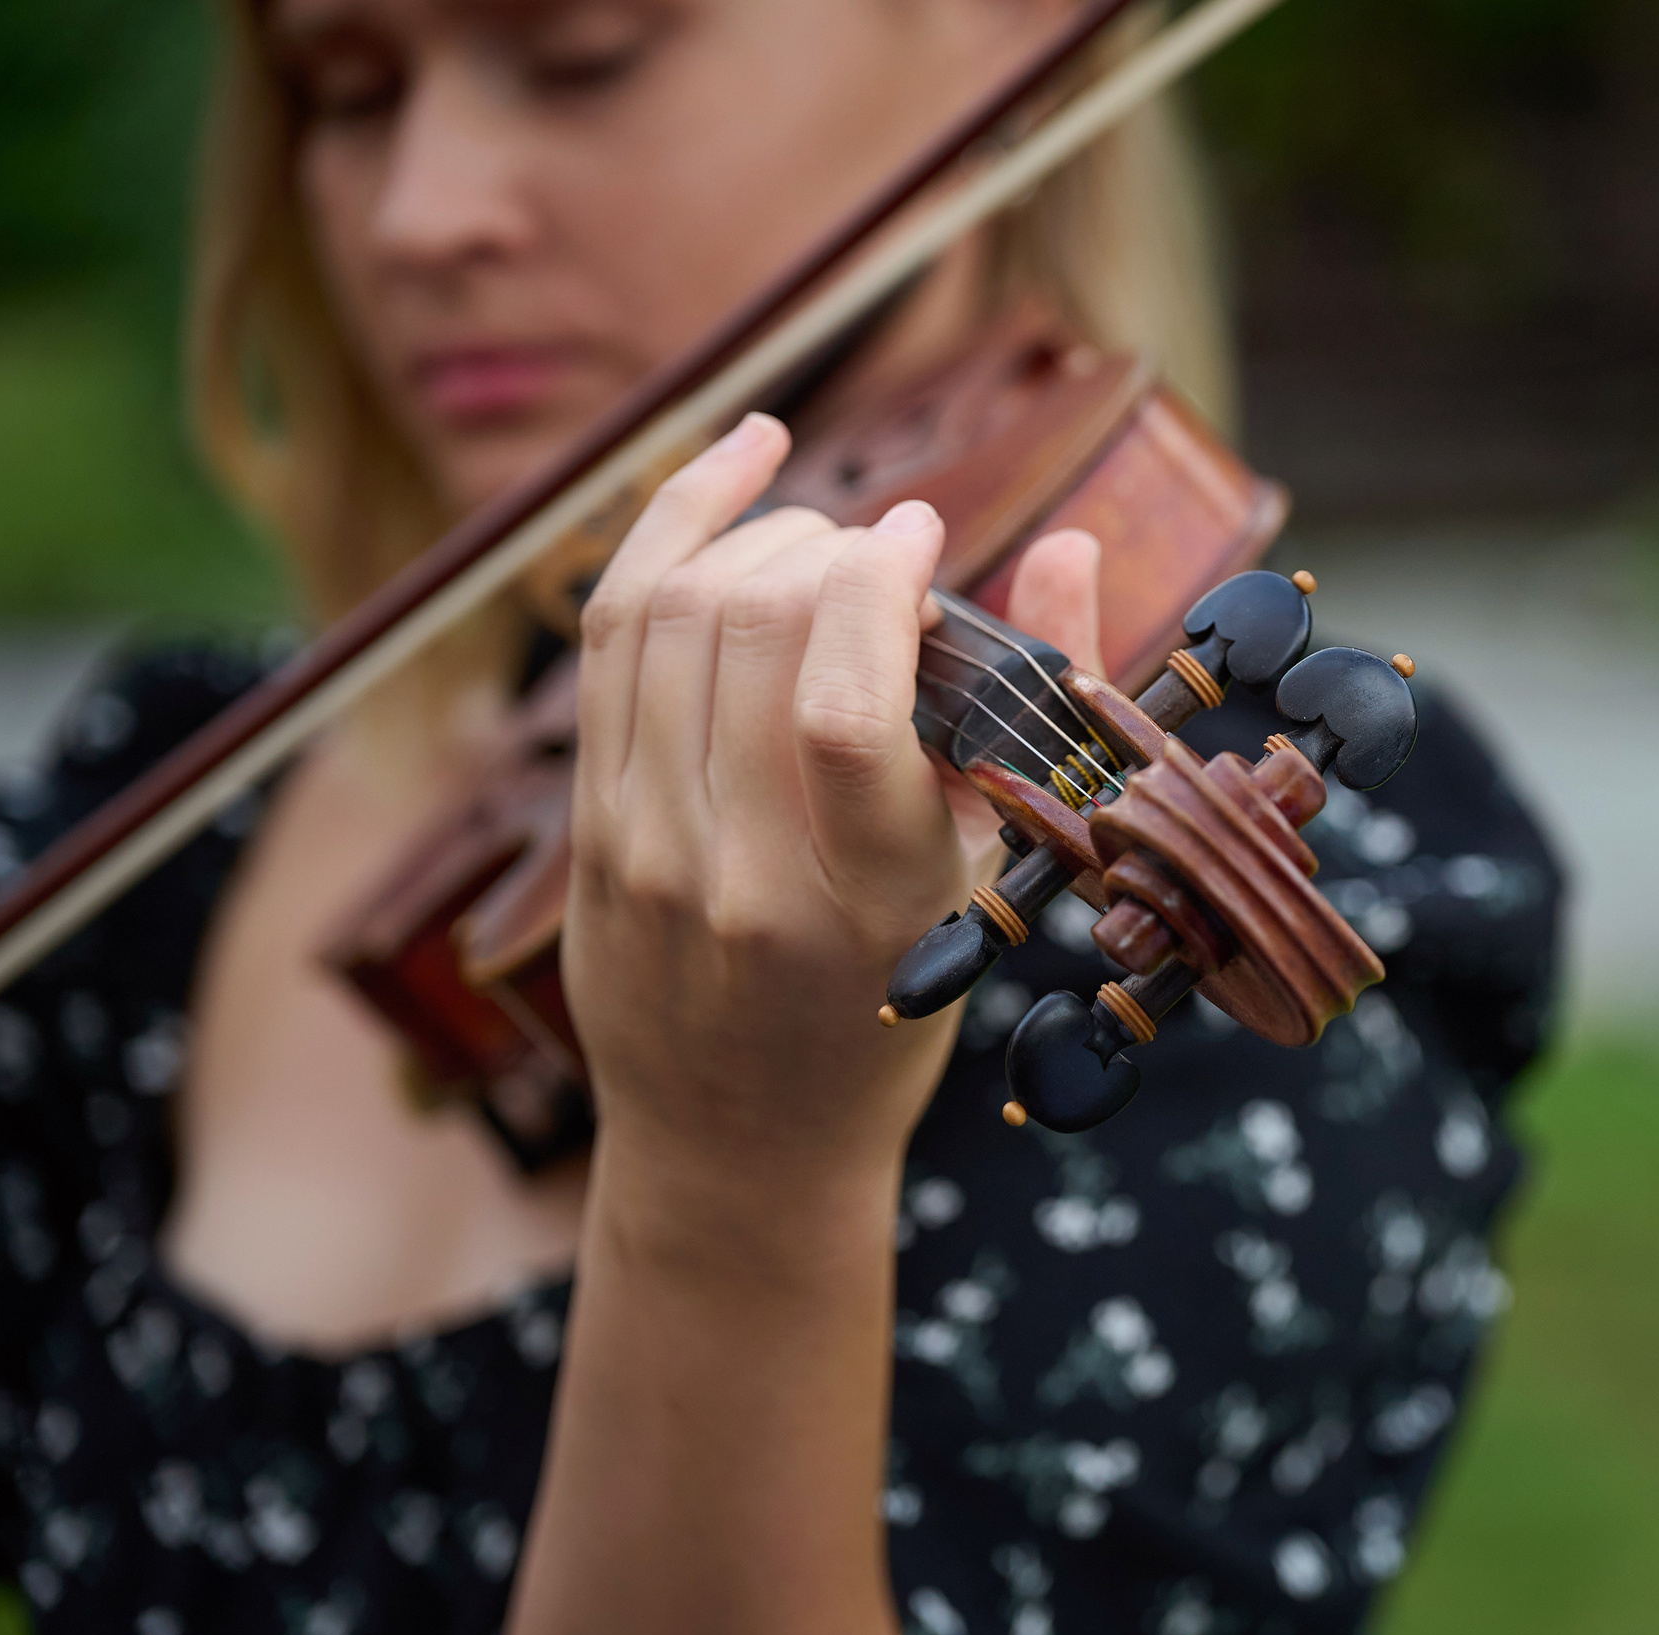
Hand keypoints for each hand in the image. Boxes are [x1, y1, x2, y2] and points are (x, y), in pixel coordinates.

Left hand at [561, 413, 1103, 1248]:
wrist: (740, 1143)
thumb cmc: (893, 1013)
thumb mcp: (989, 886)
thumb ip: (1040, 714)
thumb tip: (1070, 542)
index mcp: (868, 905)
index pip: (842, 713)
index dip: (881, 585)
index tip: (927, 534)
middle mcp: (738, 876)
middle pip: (750, 632)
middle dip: (828, 547)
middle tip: (885, 558)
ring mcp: (642, 849)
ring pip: (670, 614)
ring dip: (757, 537)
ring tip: (824, 544)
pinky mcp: (588, 824)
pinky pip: (610, 635)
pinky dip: (669, 530)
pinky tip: (738, 467)